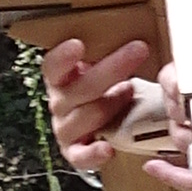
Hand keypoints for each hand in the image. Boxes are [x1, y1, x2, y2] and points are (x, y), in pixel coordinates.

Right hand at [43, 30, 166, 178]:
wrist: (108, 120)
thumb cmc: (106, 86)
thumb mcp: (104, 64)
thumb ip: (110, 50)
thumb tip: (137, 33)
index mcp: (61, 78)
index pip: (53, 66)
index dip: (63, 57)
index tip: (78, 45)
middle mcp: (60, 103)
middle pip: (78, 89)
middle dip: (110, 70)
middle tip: (138, 50)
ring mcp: (66, 129)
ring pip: (83, 118)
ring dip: (109, 105)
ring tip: (130, 92)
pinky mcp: (76, 152)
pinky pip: (81, 157)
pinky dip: (93, 154)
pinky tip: (107, 149)